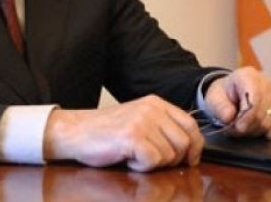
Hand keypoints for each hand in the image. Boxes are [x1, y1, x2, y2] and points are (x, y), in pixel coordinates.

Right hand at [43, 95, 203, 171]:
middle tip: (151, 159)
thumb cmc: (106, 132)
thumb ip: (162, 127)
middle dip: (173, 159)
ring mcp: (143, 121)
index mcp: (156, 103)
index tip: (189, 159)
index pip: (191, 125)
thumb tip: (190, 148)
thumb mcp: (139, 120)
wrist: (75, 131)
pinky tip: (127, 159)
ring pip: (170, 155)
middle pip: (185, 143)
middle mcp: (152, 109)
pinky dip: (141, 167)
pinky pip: (153, 161)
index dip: (195, 146)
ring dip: (153, 163)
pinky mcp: (133, 137)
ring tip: (134, 155)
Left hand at [203, 66, 270, 139]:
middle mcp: (266, 83)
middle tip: (235, 129)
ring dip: (255, 130)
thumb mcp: (214, 98)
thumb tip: (229, 117)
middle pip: (262, 113)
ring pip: (270, 121)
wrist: (230, 93)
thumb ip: (219, 107)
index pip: (255, 99)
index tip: (238, 127)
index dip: (247, 117)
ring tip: (243, 127)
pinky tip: (264, 134)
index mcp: (248, 76)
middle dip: (247, 126)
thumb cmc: (223, 95)